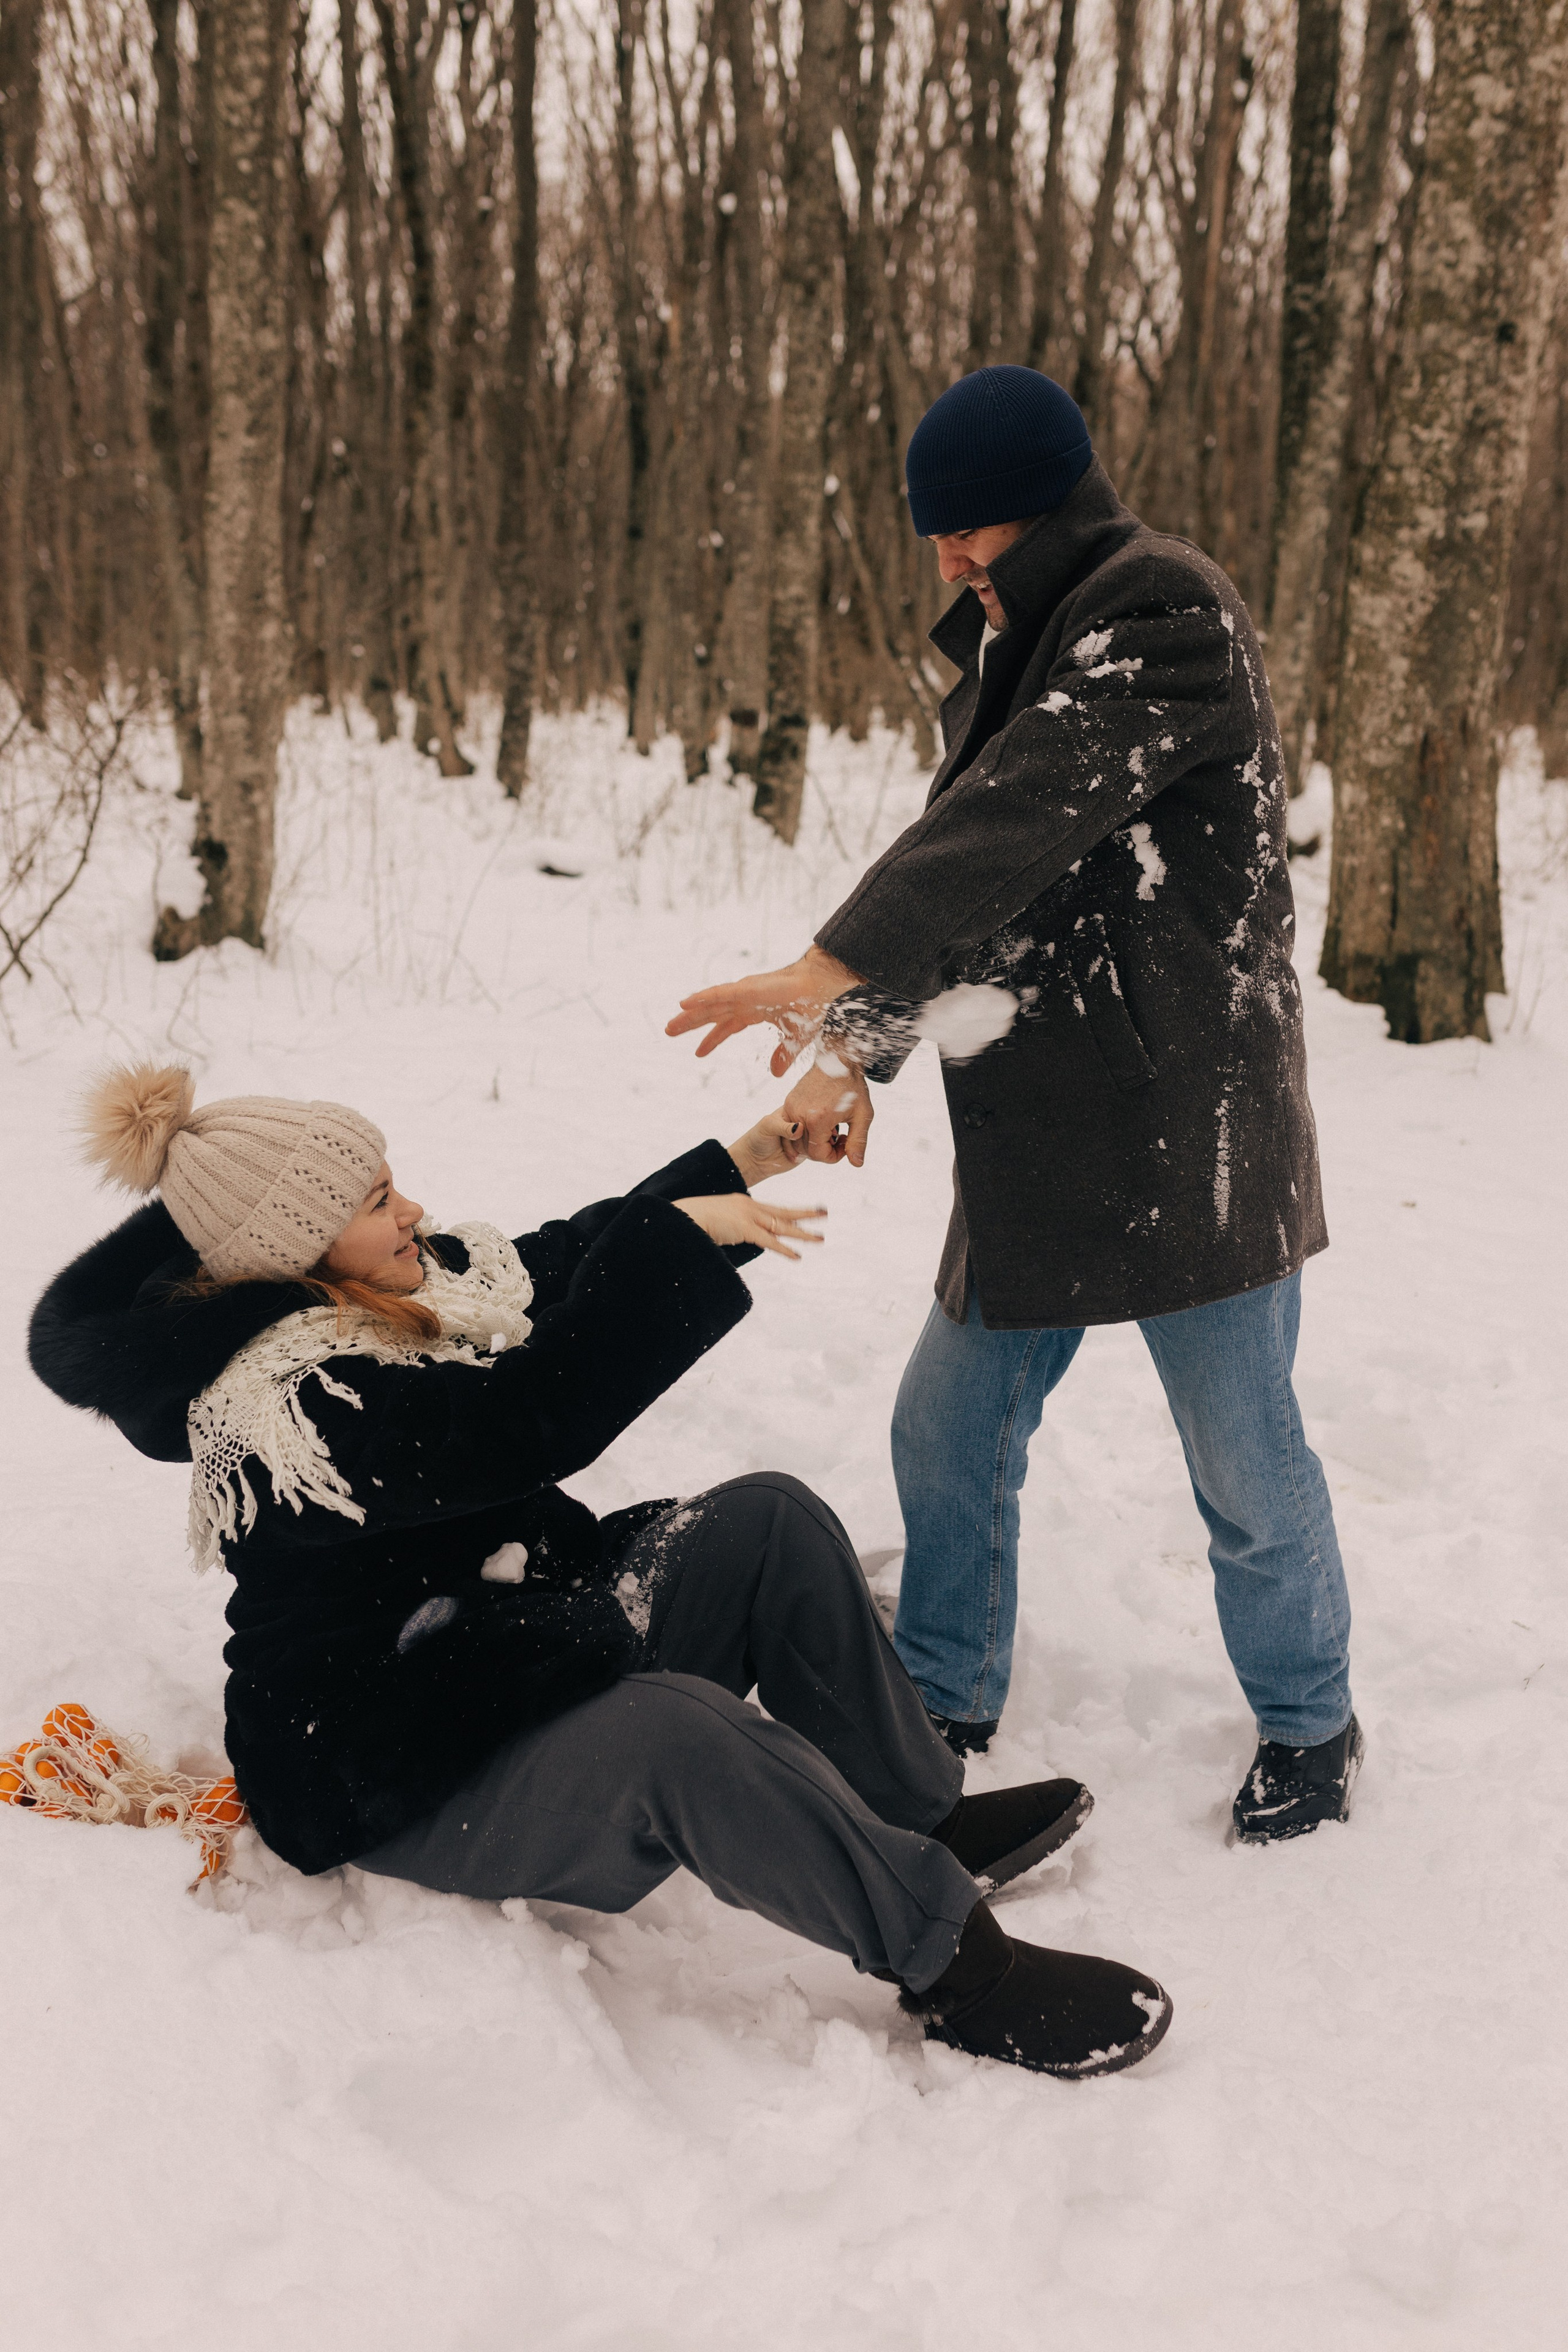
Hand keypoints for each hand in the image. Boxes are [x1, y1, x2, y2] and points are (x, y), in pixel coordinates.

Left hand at [666, 946, 863, 1074]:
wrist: (820, 989)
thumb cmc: (810, 1007)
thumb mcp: (794, 1039)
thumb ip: (783, 1055)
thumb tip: (775, 1073)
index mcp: (754, 1012)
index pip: (727, 1026)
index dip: (712, 1039)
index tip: (698, 1052)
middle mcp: (745, 1002)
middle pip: (712, 1014)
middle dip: (691, 1024)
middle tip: (670, 1032)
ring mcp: (744, 993)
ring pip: (710, 1004)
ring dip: (689, 1014)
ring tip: (670, 1026)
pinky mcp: (746, 988)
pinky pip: (718, 994)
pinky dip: (701, 998)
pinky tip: (684, 1003)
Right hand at [673, 1195, 826, 1258]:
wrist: (681, 1216)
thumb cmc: (692, 1220)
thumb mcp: (717, 1222)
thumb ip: (731, 1229)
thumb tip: (734, 1239)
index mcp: (743, 1203)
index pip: (772, 1209)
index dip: (790, 1213)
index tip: (804, 1214)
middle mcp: (750, 1207)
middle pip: (784, 1211)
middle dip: (806, 1213)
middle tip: (825, 1213)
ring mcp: (748, 1216)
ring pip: (782, 1226)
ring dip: (803, 1233)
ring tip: (820, 1238)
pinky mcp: (744, 1229)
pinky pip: (770, 1241)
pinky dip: (784, 1250)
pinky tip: (797, 1256)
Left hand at [728, 1108, 808, 1187]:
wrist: (755, 1160)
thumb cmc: (758, 1138)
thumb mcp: (768, 1127)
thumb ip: (784, 1126)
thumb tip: (800, 1127)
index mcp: (792, 1111)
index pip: (806, 1110)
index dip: (806, 1118)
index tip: (796, 1128)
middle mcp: (800, 1123)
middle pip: (813, 1126)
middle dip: (802, 1136)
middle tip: (786, 1142)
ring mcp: (804, 1137)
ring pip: (814, 1140)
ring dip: (801, 1147)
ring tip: (785, 1150)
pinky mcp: (806, 1151)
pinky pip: (813, 1152)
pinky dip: (804, 1154)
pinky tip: (792, 1156)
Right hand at [783, 1056, 873, 1166]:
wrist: (838, 1059)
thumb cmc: (852, 1087)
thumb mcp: (863, 1115)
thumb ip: (858, 1141)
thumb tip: (856, 1164)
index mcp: (817, 1119)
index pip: (818, 1155)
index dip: (833, 1157)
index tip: (844, 1144)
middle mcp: (799, 1114)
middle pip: (805, 1150)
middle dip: (824, 1149)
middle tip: (840, 1136)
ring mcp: (791, 1107)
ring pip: (797, 1140)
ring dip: (814, 1141)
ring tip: (832, 1129)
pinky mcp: (788, 1102)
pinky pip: (793, 1126)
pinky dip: (805, 1131)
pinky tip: (822, 1122)